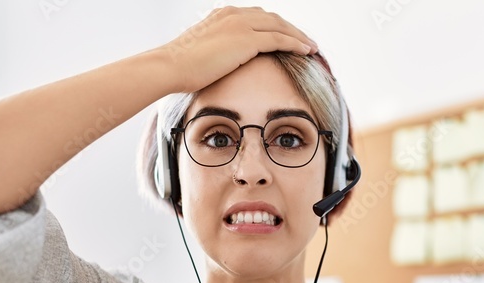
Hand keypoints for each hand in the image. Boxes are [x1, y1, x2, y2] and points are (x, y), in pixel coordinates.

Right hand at [159, 6, 318, 93]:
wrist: (172, 66)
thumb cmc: (181, 67)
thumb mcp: (202, 54)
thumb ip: (217, 53)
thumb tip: (221, 66)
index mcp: (223, 15)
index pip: (257, 17)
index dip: (275, 27)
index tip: (287, 37)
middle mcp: (234, 14)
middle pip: (273, 18)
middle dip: (291, 29)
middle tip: (306, 41)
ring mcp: (241, 24)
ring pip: (280, 26)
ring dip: (299, 36)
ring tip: (312, 47)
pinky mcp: (247, 39)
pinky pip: (280, 39)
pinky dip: (296, 43)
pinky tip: (307, 51)